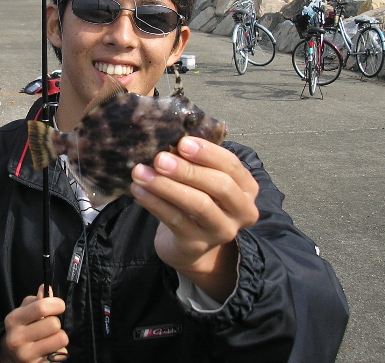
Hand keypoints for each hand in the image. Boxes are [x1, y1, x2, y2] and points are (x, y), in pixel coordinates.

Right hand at [0, 285, 68, 362]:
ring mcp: (26, 355)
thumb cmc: (21, 328)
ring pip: (60, 339)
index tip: (59, 305)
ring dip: (59, 337)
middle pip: (54, 324)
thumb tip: (46, 289)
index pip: (41, 307)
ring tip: (50, 337)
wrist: (9, 355)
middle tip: (49, 326)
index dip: (56, 304)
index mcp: (13, 320)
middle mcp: (17, 339)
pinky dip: (59, 350)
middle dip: (56, 323)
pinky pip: (61, 354)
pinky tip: (49, 349)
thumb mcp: (23, 311)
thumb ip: (36, 300)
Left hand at [130, 137, 258, 300]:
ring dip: (166, 186)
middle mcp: (242, 211)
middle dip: (188, 170)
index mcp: (246, 188)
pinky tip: (138, 190)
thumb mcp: (203, 179)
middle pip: (220, 186)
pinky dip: (155, 203)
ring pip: (198, 205)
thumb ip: (194, 161)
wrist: (189, 242)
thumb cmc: (197, 198)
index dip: (208, 153)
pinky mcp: (197, 244)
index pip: (232, 166)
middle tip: (159, 158)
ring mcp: (221, 231)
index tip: (182, 141)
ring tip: (140, 172)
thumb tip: (170, 139)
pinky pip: (176, 220)